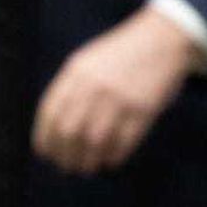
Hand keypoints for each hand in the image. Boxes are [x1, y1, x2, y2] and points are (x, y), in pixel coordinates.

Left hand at [33, 6, 203, 174]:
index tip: (45, 154)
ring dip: (87, 160)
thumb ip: (66, 89)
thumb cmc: (117, 55)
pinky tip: (110, 160)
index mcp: (75, 74)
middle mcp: (94, 87)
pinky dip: (114, 156)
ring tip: (85, 168)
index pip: (50, 114)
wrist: (161, 38)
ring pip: (94, 140)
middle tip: (66, 166)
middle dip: (64, 154)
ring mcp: (119, 98)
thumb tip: (49, 130)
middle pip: (69, 131)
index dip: (44, 139)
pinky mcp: (144, 109)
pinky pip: (123, 141)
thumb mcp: (84, 63)